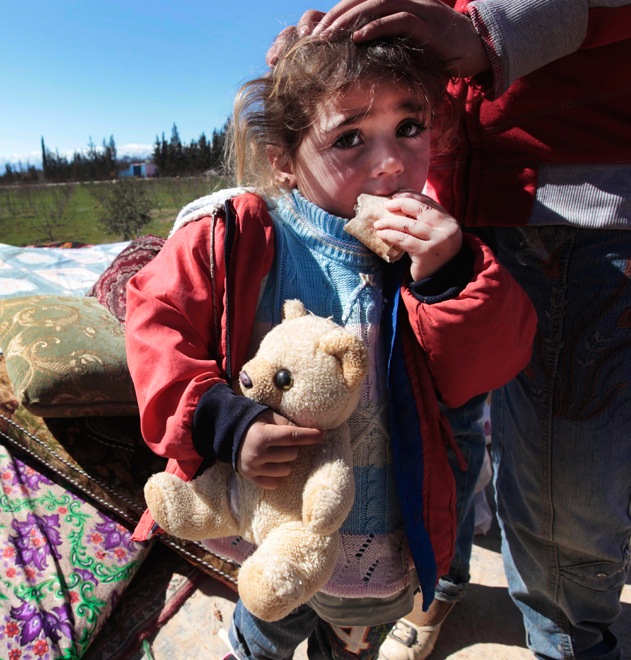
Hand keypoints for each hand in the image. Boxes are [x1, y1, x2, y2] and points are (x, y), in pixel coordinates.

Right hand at [237, 409, 322, 488]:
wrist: (229, 435)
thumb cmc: (255, 424)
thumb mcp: (269, 417)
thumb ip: (287, 423)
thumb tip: (310, 430)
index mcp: (263, 436)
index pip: (292, 437)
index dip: (309, 436)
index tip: (322, 434)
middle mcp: (258, 454)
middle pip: (292, 455)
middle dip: (293, 448)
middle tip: (285, 443)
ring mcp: (254, 468)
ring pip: (286, 470)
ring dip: (286, 462)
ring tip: (278, 454)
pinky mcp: (252, 478)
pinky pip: (275, 483)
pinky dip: (277, 475)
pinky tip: (272, 465)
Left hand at [309, 0, 489, 77]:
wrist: (474, 49)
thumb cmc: (436, 50)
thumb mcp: (403, 45)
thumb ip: (382, 44)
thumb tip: (354, 58)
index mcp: (395, 3)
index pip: (357, 2)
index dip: (335, 15)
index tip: (315, 34)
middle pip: (360, 0)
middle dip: (334, 18)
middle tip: (314, 37)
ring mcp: (416, 8)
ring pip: (374, 6)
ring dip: (348, 22)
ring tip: (328, 38)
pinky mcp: (427, 23)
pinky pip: (397, 20)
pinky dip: (375, 27)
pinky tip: (357, 39)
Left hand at [375, 192, 461, 280]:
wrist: (441, 280)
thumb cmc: (434, 253)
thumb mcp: (435, 234)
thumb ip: (426, 220)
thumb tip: (400, 201)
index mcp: (450, 221)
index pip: (429, 202)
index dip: (411, 196)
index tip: (396, 195)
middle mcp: (447, 229)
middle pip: (421, 210)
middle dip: (401, 204)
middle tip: (386, 205)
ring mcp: (438, 241)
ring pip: (409, 225)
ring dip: (390, 222)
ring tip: (378, 223)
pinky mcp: (426, 253)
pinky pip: (404, 240)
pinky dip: (390, 235)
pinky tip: (382, 234)